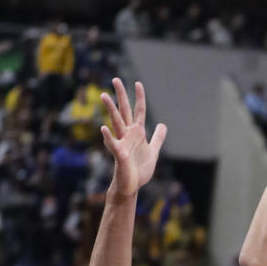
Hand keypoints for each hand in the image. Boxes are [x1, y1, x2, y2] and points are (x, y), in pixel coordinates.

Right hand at [100, 78, 166, 197]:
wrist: (133, 186)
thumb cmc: (140, 170)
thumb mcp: (153, 151)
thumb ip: (157, 138)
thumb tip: (162, 125)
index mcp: (137, 133)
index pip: (138, 111)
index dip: (139, 97)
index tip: (138, 83)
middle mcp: (128, 134)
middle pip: (124, 111)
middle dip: (121, 96)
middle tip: (115, 79)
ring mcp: (122, 143)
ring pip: (115, 122)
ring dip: (110, 109)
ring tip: (104, 95)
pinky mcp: (119, 154)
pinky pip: (112, 143)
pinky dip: (108, 137)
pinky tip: (103, 128)